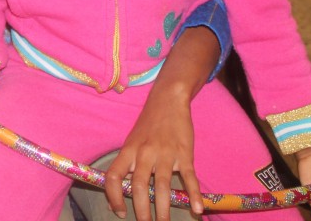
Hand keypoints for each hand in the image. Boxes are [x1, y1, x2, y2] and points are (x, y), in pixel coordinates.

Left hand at [104, 93, 200, 220]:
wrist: (167, 101)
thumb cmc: (148, 125)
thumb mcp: (132, 142)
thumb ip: (127, 165)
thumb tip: (118, 193)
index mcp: (128, 151)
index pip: (113, 176)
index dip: (113, 196)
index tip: (119, 211)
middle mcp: (144, 153)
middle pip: (138, 186)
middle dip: (141, 210)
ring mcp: (165, 153)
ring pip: (162, 186)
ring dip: (163, 208)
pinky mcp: (184, 153)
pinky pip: (189, 178)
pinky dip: (193, 195)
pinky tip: (196, 210)